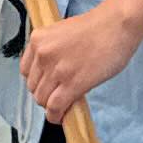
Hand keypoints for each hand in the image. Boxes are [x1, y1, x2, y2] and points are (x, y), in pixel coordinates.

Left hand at [20, 0, 142, 123]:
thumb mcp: (62, 34)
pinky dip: (55, 116)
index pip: (25, 70)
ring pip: (42, 99)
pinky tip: (60, 117)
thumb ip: (52, 51)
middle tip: (58, 96)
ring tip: (61, 107)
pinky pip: (55, 107)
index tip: (46, 85)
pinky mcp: (72, 83)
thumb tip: (51, 74)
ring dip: (50, 106)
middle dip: (45, 94)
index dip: (37, 81)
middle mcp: (42, 54)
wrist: (117, 25)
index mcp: (38, 39)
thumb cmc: (97, 27)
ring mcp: (56, 69)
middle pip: (33, 87)